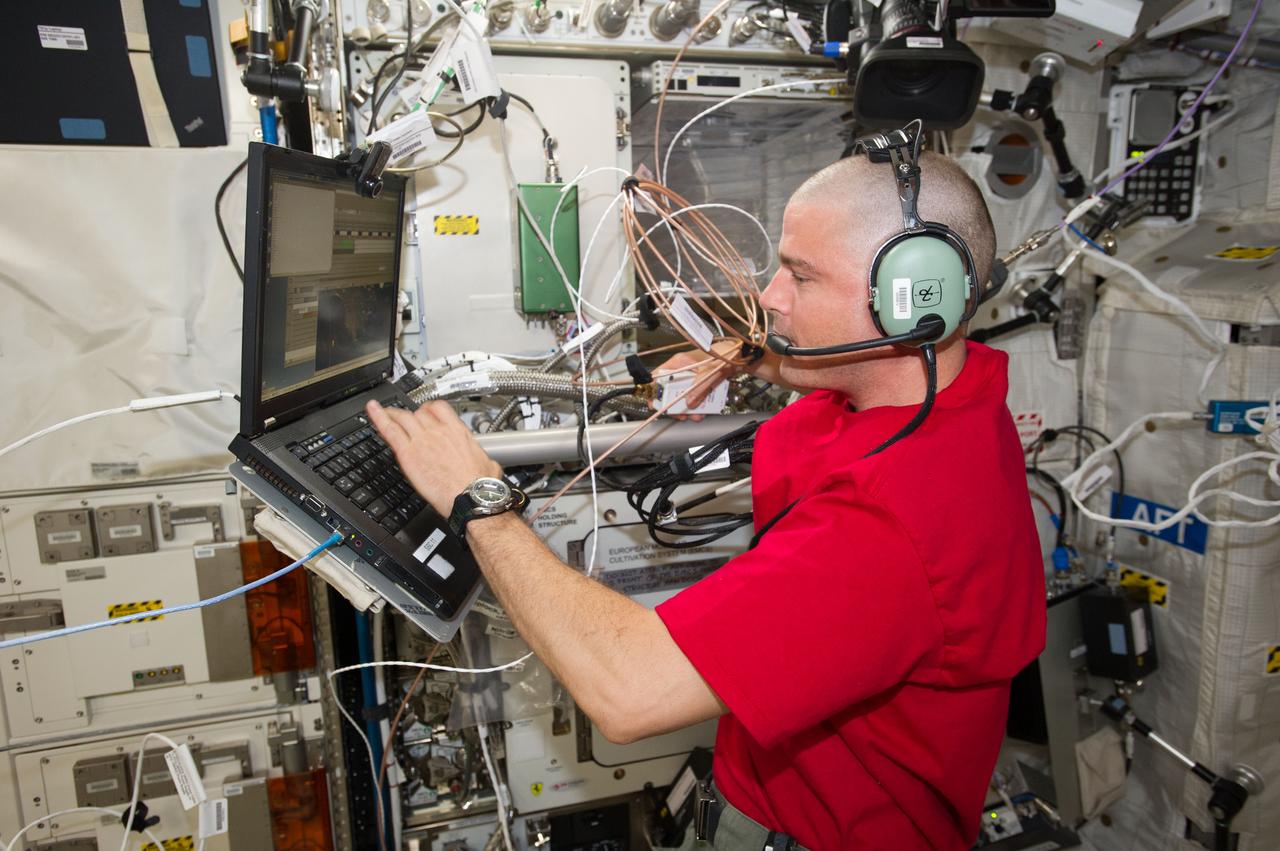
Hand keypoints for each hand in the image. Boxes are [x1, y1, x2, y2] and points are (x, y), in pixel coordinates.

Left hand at [366, 399, 502, 515]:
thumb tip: (488, 463)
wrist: (472, 497)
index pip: (438, 409)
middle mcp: (439, 431)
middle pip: (419, 413)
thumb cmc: (481, 485)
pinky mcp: (408, 453)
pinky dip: (378, 417)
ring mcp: (422, 440)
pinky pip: (390, 429)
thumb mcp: (489, 464)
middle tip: (404, 418)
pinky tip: (371, 410)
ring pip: (402, 418)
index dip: (429, 409)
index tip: (426, 412)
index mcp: (458, 432)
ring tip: (384, 412)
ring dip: (392, 413)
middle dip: (411, 415)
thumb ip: (483, 458)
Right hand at [653, 339, 741, 421]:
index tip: (657, 404)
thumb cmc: (725, 356)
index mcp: (679, 363)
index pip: (658, 377)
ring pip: (684, 396)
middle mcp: (683, 370)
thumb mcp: (710, 374)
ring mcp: (692, 378)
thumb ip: (699, 389)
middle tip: (681, 414)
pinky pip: (695, 397)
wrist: (742, 356)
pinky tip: (705, 410)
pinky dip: (699, 405)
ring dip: (689, 408)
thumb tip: (689, 403)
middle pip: (671, 391)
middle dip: (676, 405)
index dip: (655, 391)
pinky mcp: (700, 384)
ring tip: (697, 415)